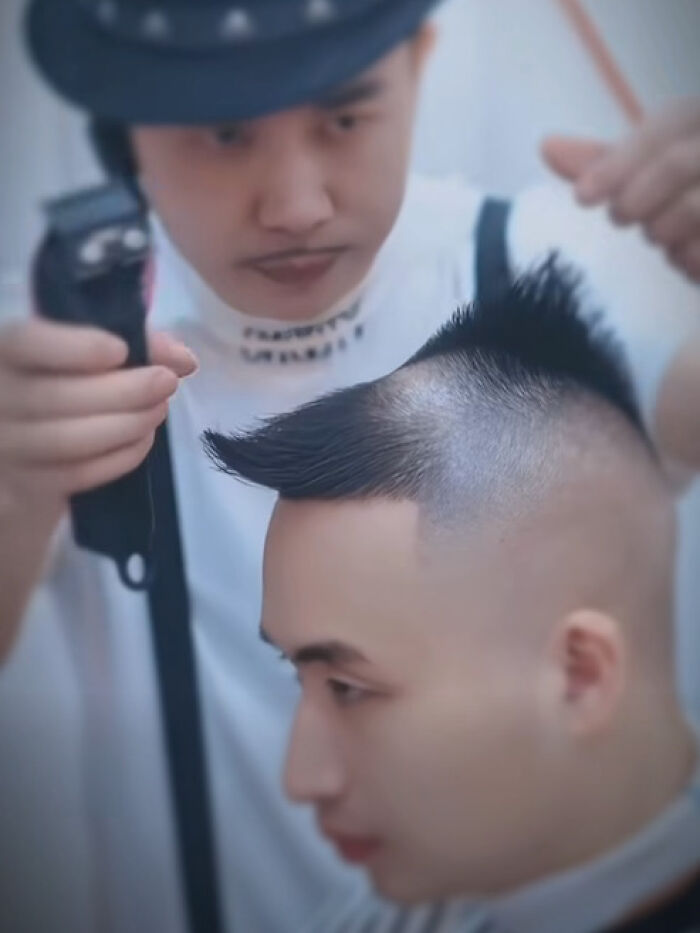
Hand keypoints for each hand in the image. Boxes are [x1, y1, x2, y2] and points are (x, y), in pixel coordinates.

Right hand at [0, 318, 197, 509]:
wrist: (32, 449)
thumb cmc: (68, 383)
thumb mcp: (94, 352)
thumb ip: (138, 344)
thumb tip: (183, 358)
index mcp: (5, 353)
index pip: (26, 344)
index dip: (74, 348)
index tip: (120, 350)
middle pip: (55, 397)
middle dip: (122, 390)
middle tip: (166, 382)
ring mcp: (6, 447)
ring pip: (67, 441)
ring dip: (125, 425)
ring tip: (158, 410)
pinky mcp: (27, 484)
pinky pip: (77, 474)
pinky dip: (119, 457)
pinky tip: (143, 439)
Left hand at [541, 99, 699, 282]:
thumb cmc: (696, 209)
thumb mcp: (652, 179)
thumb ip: (608, 164)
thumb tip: (547, 144)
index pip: (670, 121)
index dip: (621, 160)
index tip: (581, 198)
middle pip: (678, 162)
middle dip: (638, 198)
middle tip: (626, 219)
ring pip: (695, 206)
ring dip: (667, 232)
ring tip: (670, 242)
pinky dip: (692, 261)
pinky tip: (693, 263)